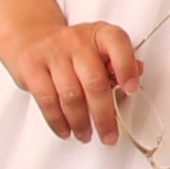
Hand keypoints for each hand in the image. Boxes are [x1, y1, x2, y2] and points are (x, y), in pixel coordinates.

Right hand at [0, 18, 142, 145]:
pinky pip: (47, 100)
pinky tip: (66, 130)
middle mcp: (77, 40)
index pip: (117, 44)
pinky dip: (58, 121)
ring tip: (86, 134)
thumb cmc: (74, 51)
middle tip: (109, 135)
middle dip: (104, 115)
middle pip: (94, 82)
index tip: (130, 90)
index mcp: (100, 34)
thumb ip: (121, 62)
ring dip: (81, 122)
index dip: (126, 68)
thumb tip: (138, 72)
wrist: (33, 38)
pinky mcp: (31, 66)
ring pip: (71, 95)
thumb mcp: (100, 50)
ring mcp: (52, 52)